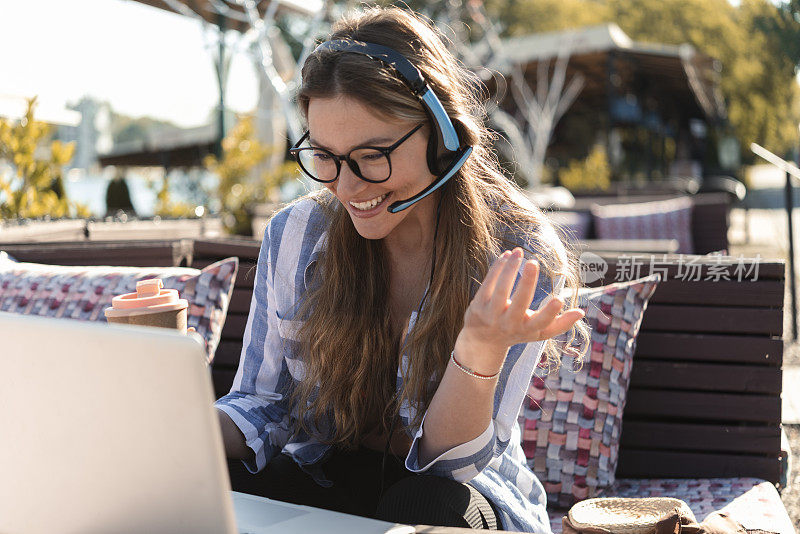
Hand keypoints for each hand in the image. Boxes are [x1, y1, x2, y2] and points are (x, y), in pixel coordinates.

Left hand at [454, 247, 584, 374]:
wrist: (482, 342)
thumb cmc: (516, 332)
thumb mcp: (537, 333)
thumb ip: (560, 324)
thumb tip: (582, 312)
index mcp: (528, 330)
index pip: (541, 324)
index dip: (550, 314)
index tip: (559, 300)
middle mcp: (509, 324)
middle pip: (519, 304)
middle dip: (526, 283)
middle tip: (533, 263)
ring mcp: (491, 316)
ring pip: (500, 291)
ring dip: (509, 269)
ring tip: (519, 252)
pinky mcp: (477, 306)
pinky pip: (487, 284)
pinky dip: (497, 268)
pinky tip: (506, 255)